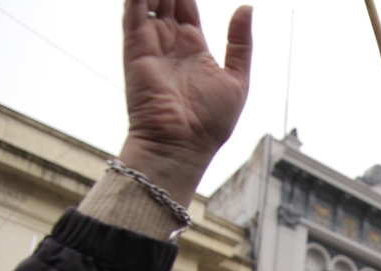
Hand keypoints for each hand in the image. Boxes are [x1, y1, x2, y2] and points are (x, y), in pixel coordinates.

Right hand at [119, 0, 252, 204]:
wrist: (184, 146)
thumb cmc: (211, 123)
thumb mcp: (238, 78)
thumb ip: (240, 42)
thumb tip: (247, 7)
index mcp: (194, 49)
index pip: (186, 6)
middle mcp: (170, 44)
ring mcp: (151, 45)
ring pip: (149, 1)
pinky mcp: (136, 51)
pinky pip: (133, 13)